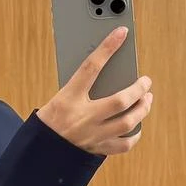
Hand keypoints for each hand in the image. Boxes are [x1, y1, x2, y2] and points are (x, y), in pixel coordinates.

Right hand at [36, 26, 152, 155]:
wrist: (38, 153)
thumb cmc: (48, 122)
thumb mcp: (58, 99)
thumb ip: (80, 88)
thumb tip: (107, 75)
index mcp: (68, 99)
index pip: (90, 67)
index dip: (107, 47)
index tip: (121, 33)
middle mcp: (82, 117)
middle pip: (120, 101)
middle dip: (139, 89)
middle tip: (146, 82)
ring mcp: (92, 135)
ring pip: (127, 123)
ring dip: (142, 110)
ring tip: (147, 100)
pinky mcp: (97, 149)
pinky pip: (123, 145)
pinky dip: (134, 135)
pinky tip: (137, 126)